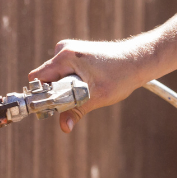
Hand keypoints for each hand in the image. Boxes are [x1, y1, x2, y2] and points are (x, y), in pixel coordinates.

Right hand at [28, 38, 155, 132]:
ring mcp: (68, 50)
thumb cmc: (120, 75)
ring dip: (63, 87)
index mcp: (65, 56)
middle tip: (74, 98)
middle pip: (45, 78)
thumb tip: (64, 127)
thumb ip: (76, 111)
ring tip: (85, 89)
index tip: (51, 105)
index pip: (37, 79)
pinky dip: (69, 82)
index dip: (41, 94)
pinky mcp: (74, 54)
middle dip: (55, 92)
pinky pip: (62, 72)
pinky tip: (86, 83)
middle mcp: (63, 49)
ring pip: (53, 76)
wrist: (139, 60)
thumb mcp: (96, 97)